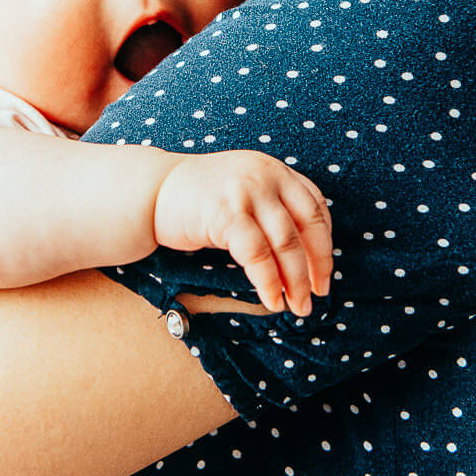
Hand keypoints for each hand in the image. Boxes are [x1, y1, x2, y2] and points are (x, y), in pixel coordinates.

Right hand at [152, 152, 331, 315]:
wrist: (151, 191)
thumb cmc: (198, 199)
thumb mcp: (244, 191)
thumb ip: (272, 209)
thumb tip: (304, 257)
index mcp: (275, 169)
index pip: (315, 208)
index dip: (324, 244)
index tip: (323, 273)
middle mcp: (265, 175)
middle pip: (306, 227)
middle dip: (316, 266)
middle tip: (316, 296)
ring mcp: (245, 192)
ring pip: (285, 244)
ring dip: (295, 281)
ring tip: (296, 306)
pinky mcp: (225, 213)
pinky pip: (257, 255)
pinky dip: (268, 282)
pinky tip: (271, 299)